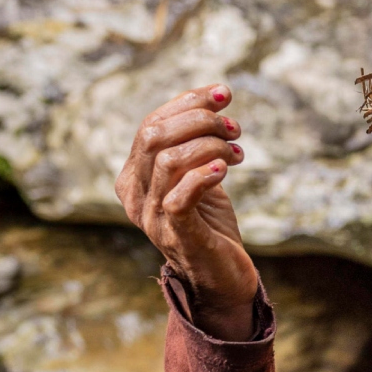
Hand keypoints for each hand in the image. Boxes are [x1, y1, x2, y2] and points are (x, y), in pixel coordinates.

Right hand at [116, 84, 257, 340]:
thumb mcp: (199, 178)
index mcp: (134, 177)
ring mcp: (152, 217)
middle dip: (199, 119)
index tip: (223, 93)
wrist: (222, 278)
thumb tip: (214, 101)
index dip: (186, 102)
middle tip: (234, 126)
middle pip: (154, 136)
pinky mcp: (176, 236)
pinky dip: (204, 176)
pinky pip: (179, 198)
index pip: (150, 125)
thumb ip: (195, 146)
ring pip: (168, 161)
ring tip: (237, 151)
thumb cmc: (211, 226)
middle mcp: (135, 195)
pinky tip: (227, 169)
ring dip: (209, 145)